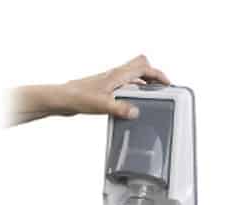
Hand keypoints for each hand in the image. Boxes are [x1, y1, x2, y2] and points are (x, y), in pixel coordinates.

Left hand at [7, 55, 169, 124]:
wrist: (62, 99)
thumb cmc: (78, 97)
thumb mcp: (102, 105)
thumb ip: (120, 108)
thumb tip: (135, 112)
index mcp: (117, 75)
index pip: (144, 67)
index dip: (158, 74)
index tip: (167, 84)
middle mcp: (115, 75)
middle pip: (140, 67)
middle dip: (152, 76)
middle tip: (160, 89)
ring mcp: (110, 81)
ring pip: (132, 77)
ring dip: (143, 85)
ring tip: (151, 97)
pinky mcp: (105, 89)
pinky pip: (124, 87)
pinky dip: (132, 92)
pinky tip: (130, 105)